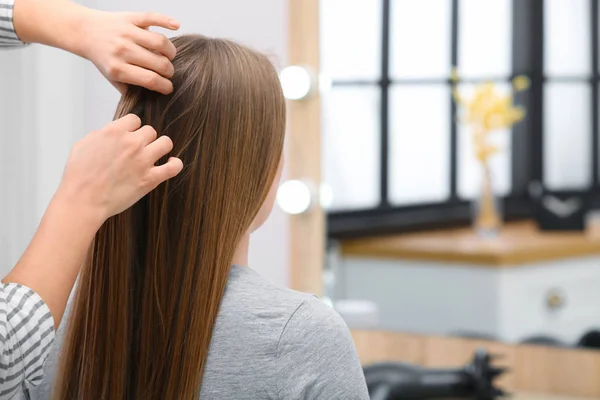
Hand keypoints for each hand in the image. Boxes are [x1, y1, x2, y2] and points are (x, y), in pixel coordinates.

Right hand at [56, 114, 182, 222]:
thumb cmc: (78, 176)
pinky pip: (174, 167)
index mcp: (114, 132)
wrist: (83, 201)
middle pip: (150, 131)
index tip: (129, 137)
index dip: (132, 129)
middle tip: (138, 151)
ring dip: (161, 147)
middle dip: (145, 140)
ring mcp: (143, 161)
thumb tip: (108, 133)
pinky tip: (171, 164)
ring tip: (155, 155)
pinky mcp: (150, 179)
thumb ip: (100, 135)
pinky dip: (176, 164)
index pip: (135, 120)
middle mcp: (131, 143)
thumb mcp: (82, 145)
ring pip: (166, 143)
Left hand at [77, 10, 179, 94]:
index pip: (150, 80)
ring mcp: (127, 32)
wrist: (85, 32)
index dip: (165, 86)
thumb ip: (129, 89)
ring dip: (171, 51)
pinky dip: (167, 20)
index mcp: (117, 68)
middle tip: (168, 72)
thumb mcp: (111, 78)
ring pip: (160, 42)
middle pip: (159, 63)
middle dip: (169, 71)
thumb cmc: (102, 57)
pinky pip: (153, 18)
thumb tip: (150, 98)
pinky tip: (176, 26)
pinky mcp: (130, 18)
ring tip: (169, 55)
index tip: (168, 88)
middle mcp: (122, 50)